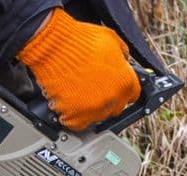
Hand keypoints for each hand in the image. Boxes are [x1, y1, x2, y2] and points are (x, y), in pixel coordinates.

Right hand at [16, 9, 140, 130]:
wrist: (53, 45)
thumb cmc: (78, 40)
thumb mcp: (111, 39)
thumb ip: (122, 54)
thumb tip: (123, 60)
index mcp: (125, 82)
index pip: (133, 95)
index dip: (123, 90)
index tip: (116, 88)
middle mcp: (112, 99)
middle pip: (115, 108)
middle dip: (107, 99)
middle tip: (95, 89)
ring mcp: (94, 109)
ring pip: (97, 117)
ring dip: (91, 108)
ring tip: (79, 93)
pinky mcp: (75, 116)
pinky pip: (77, 124)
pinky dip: (73, 117)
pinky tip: (70, 105)